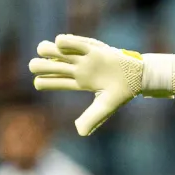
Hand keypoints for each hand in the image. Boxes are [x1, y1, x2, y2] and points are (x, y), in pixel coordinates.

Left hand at [28, 35, 144, 135]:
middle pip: (49, 65)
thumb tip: (79, 132)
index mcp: (78, 83)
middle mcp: (77, 69)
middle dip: (38, 65)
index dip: (42, 81)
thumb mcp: (104, 107)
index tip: (40, 82)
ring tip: (49, 54)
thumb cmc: (121, 93)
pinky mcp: (91, 48)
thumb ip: (91, 119)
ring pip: (56, 50)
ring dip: (46, 50)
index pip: (52, 81)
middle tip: (37, 67)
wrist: (137, 77)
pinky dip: (62, 43)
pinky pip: (72, 42)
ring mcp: (83, 58)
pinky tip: (61, 45)